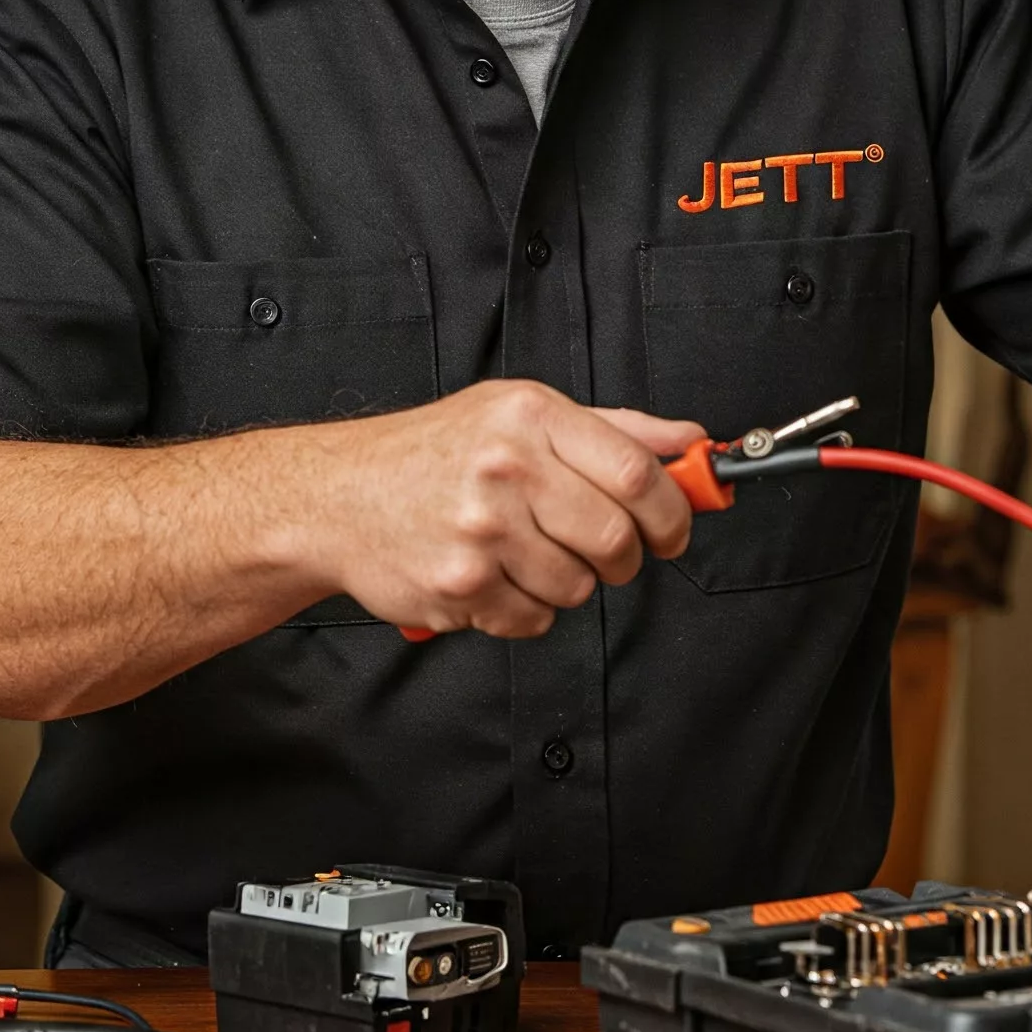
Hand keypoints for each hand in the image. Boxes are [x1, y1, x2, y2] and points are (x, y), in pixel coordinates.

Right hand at [306, 379, 702, 637]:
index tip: (674, 529)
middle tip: (605, 551)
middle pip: (615, 538)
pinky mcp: (460, 586)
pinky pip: (534, 619)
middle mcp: (506, 468)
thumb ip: (614, 429)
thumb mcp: (522, 412)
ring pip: (578, 586)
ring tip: (527, 553)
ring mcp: (481, 530)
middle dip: (625, 558)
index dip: (671, 511)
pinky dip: (527, 609)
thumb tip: (691, 443)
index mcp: (531, 416)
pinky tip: (496, 576)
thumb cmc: (436, 451)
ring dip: (568, 582)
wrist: (340, 494)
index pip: (636, 472)